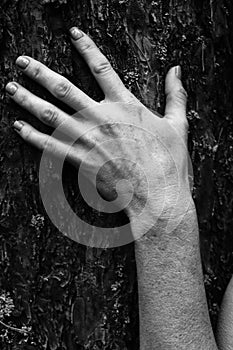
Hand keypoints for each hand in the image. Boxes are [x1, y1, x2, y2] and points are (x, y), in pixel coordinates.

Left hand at [6, 27, 191, 239]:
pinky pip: (51, 147)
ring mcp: (89, 140)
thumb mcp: (177, 125)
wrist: (159, 195)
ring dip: (28, 100)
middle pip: (64, 88)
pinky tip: (18, 127)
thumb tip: (176, 70)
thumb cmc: (169, 162)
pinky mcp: (81, 161)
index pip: (102, 68)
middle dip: (41, 72)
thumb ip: (175, 95)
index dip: (87, 48)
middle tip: (21, 62)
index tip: (73, 34)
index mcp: (125, 105)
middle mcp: (102, 118)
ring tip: (11, 89)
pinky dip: (32, 137)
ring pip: (51, 114)